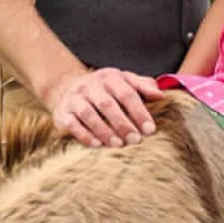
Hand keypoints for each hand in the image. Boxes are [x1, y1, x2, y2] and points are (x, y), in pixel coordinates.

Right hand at [44, 68, 162, 147]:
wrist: (66, 87)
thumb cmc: (105, 89)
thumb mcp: (124, 81)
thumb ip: (143, 86)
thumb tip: (161, 95)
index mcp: (110, 77)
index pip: (127, 94)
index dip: (139, 112)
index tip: (149, 129)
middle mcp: (90, 85)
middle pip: (107, 104)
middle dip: (122, 123)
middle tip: (135, 140)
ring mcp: (75, 98)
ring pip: (88, 114)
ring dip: (104, 130)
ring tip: (118, 145)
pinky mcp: (63, 112)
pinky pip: (72, 124)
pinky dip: (84, 135)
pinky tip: (97, 145)